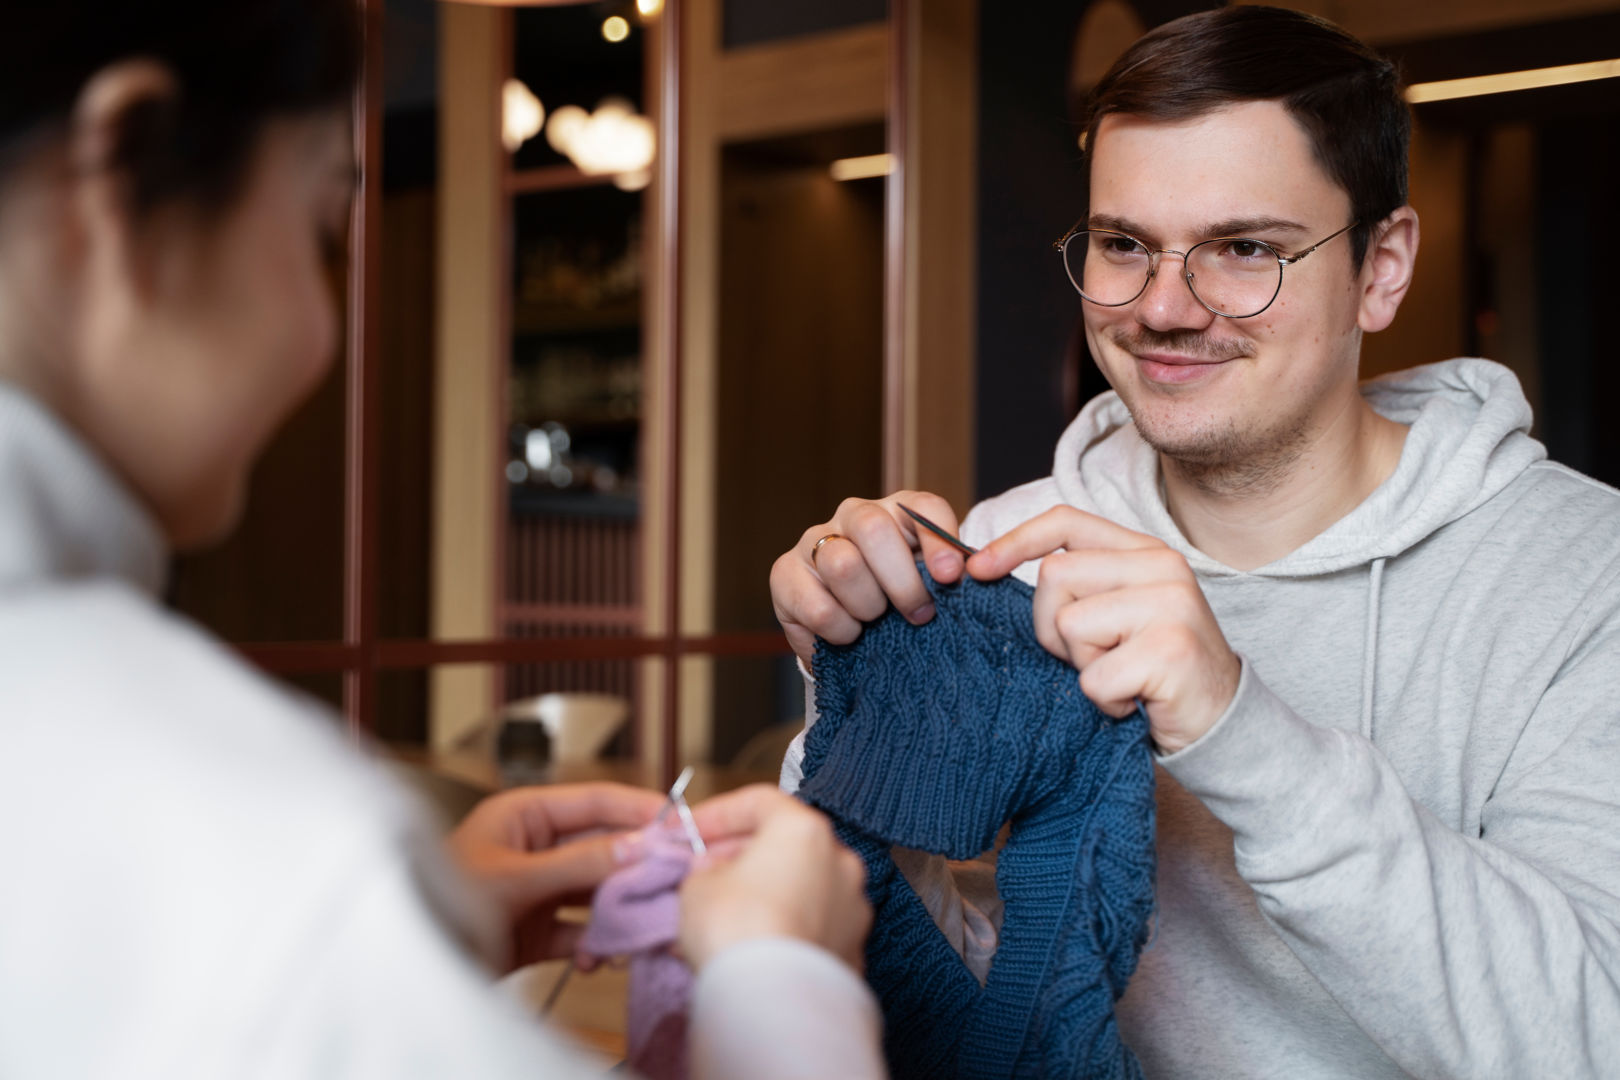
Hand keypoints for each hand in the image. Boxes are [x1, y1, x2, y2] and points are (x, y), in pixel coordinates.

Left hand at [447, 782, 663, 970]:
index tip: (677, 821)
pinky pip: (580, 932)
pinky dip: (595, 945)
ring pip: (596, 892)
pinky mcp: (536, 932)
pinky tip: (600, 957)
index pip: (593, 801)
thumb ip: (580, 863)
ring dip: (619, 910)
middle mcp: (535, 849)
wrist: (412, 960)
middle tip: (673, 877)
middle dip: (635, 867)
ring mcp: (538, 891)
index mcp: (523, 816)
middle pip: (602, 848)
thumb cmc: (441, 902)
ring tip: (643, 923)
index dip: (637, 809)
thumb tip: (638, 847)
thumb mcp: (516, 879)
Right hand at [679, 785, 870, 972]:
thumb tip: (716, 872)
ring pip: (801, 888)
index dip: (716, 814)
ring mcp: (853, 907)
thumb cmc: (735, 927)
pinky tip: (750, 947)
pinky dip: (784, 928)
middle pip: (785, 845)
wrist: (774, 1000)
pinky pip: (811, 927)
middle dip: (741, 857)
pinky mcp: (853, 949)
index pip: (758, 802)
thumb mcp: (697, 885)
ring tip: (722, 917)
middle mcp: (840, 861)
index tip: (688, 831)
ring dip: (764, 894)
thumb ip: (706, 867)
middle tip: (703, 873)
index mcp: (805, 830)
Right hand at [771, 490, 968, 667]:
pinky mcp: (784, 573)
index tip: (950, 577)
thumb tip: (965, 573)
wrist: (851, 636)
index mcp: (897, 511)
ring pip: (842, 565)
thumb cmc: (897, 603)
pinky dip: (841, 630)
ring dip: (868, 606)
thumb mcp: (928, 587)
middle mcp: (853, 515)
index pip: (922, 508)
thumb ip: (945, 576)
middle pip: (874, 529)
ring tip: (873, 620)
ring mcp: (814, 540)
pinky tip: (848, 633)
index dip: (939, 539)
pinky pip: (818, 607)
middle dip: (903, 582)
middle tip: (918, 614)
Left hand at [967, 506, 1240, 753]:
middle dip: (1052, 628)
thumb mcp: (1117, 614)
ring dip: (1082, 666)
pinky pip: (1093, 676)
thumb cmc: (1154, 671)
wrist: (1224, 723)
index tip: (978, 567)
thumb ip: (1078, 587)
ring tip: (1120, 676)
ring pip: (1069, 626)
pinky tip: (1133, 700)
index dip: (1014, 540)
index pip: (1066, 521)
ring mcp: (1169, 604)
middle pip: (1055, 576)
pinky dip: (1104, 700)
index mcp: (1144, 551)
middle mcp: (1161, 566)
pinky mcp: (1170, 649)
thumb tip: (986, 567)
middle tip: (1093, 657)